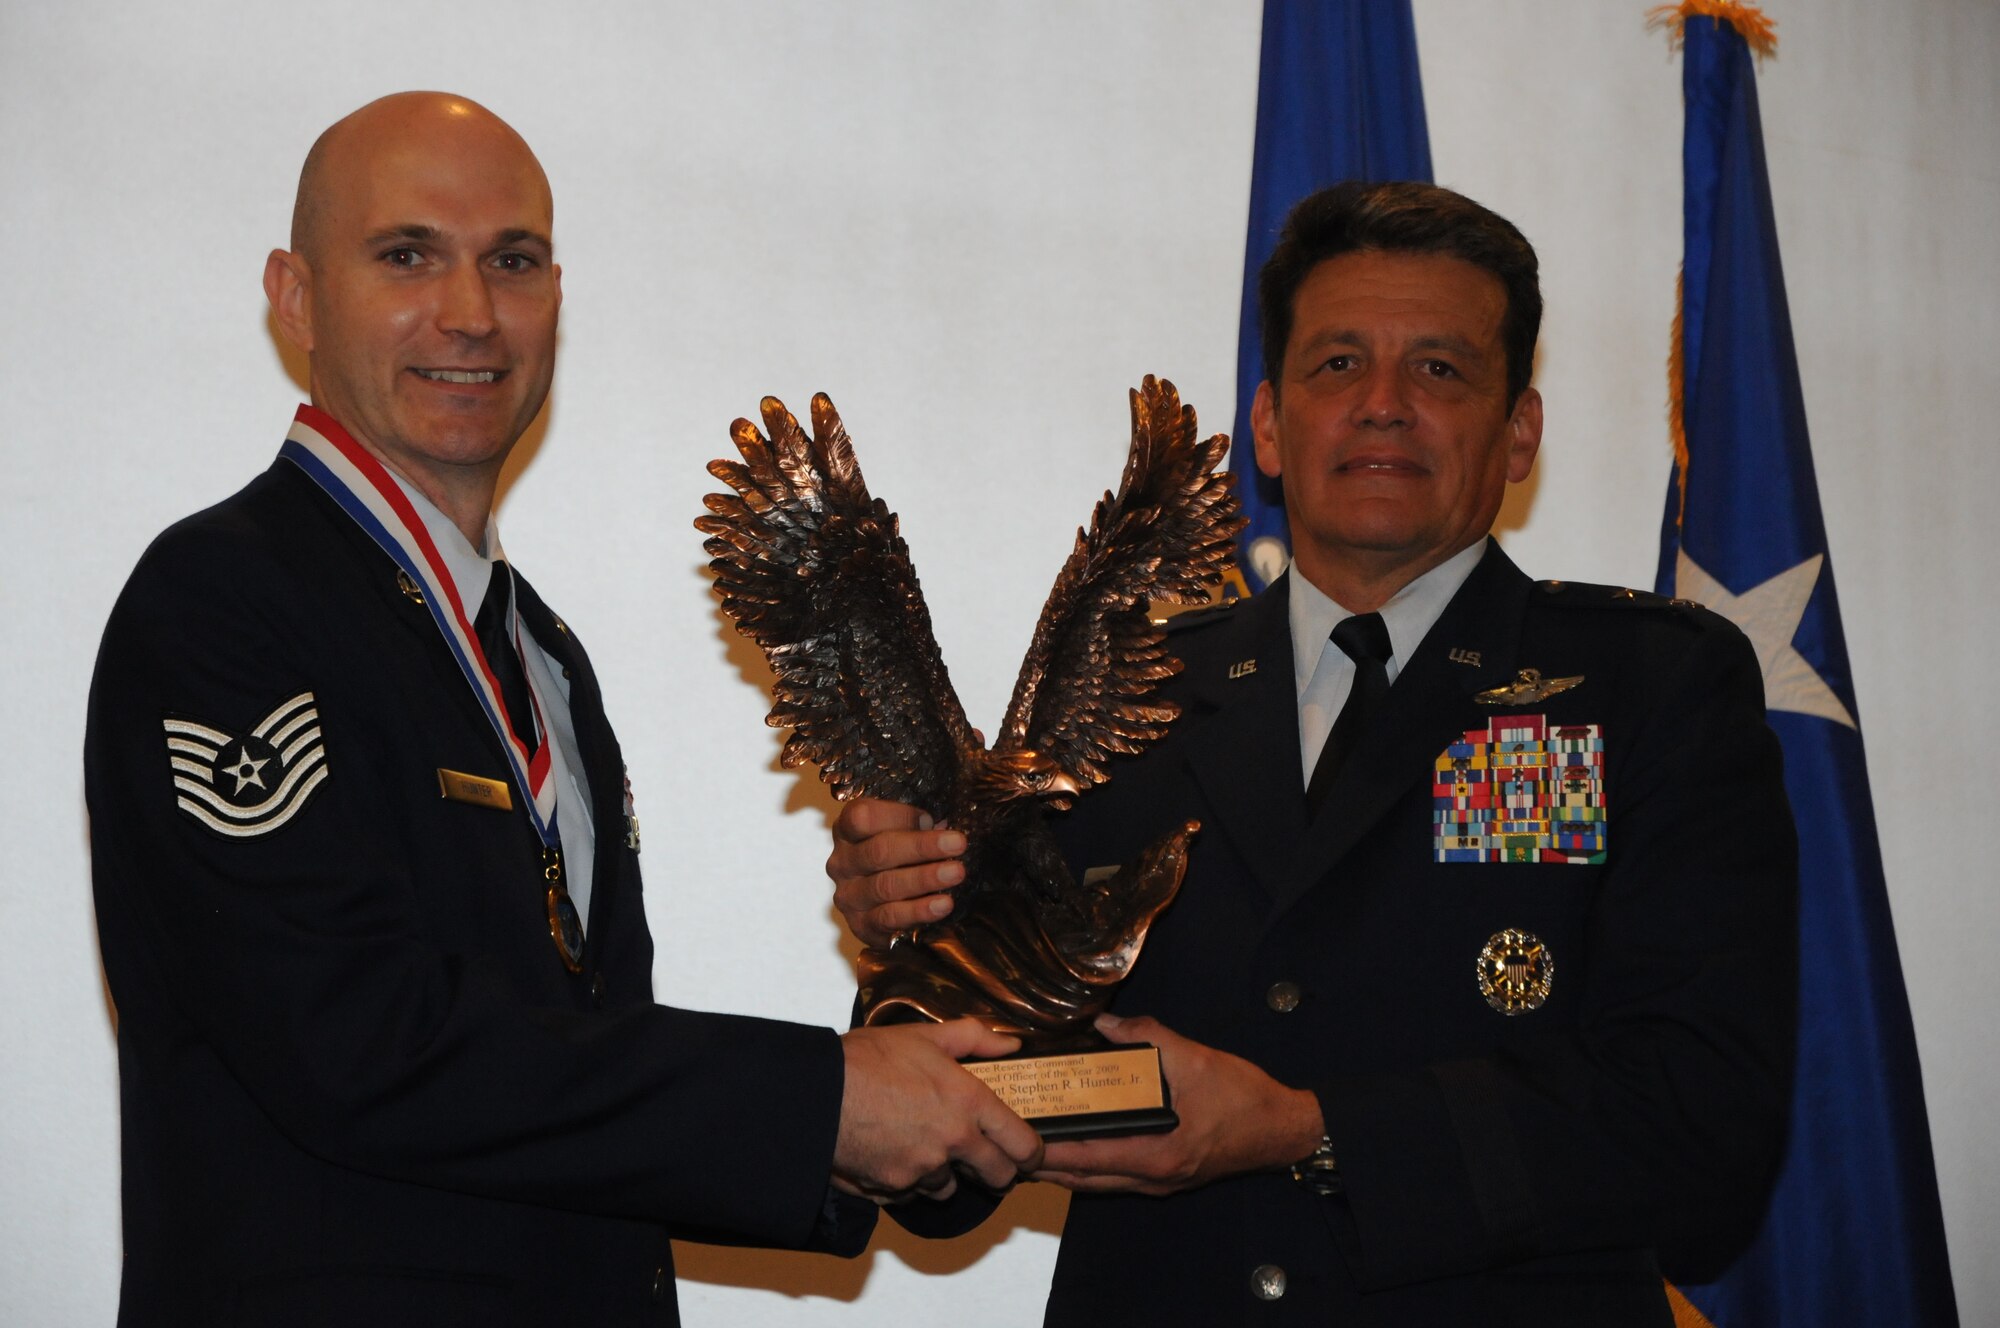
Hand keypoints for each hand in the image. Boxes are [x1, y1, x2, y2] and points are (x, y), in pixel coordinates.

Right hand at [827, 798, 967, 947]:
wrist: (881, 904)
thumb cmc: (896, 856)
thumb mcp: (900, 832)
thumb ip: (915, 824)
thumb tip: (940, 825)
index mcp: (846, 831)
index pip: (862, 817)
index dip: (898, 815)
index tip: (931, 818)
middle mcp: (842, 863)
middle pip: (878, 851)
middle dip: (921, 846)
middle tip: (958, 843)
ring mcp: (849, 896)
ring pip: (885, 886)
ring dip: (925, 878)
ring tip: (957, 873)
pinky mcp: (861, 925)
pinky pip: (890, 918)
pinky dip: (919, 911)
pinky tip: (944, 904)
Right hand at [834, 1017, 1044, 1202]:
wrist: (816, 1093)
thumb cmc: (867, 1060)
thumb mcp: (924, 1036)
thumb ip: (974, 1038)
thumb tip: (1011, 1043)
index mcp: (968, 1103)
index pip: (1022, 1143)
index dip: (1031, 1152)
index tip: (1027, 1152)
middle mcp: (952, 1142)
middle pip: (997, 1176)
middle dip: (996, 1171)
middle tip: (984, 1160)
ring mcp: (922, 1170)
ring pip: (949, 1186)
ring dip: (943, 1173)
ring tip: (922, 1146)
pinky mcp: (893, 1188)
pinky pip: (912, 1193)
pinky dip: (907, 1181)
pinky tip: (892, 1154)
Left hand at [1032, 1014, 1323, 1196]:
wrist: (1283, 1128)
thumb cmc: (1244, 1098)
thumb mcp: (1196, 1058)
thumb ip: (1148, 1036)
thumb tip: (1106, 1024)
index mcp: (1157, 1155)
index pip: (1088, 1158)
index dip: (1049, 1150)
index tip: (1018, 1136)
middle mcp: (1154, 1179)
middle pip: (1085, 1180)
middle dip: (1047, 1165)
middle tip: (1012, 1141)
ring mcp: (1161, 1183)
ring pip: (1099, 1184)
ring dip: (1066, 1169)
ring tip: (1034, 1145)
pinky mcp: (1168, 1177)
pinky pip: (1117, 1179)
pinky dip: (1091, 1166)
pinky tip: (1078, 1146)